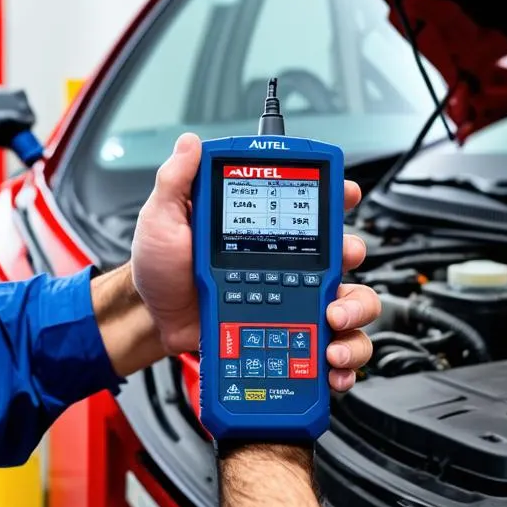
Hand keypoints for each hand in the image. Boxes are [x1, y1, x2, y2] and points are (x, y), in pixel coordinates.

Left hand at [131, 134, 379, 391]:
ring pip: (348, 303)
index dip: (336, 197)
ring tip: (332, 323)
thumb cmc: (159, 268)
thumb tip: (191, 143)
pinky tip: (331, 363)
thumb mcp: (163, 219)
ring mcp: (291, 301)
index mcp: (263, 231)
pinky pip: (328, 347)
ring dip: (353, 312)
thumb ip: (177, 181)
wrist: (153, 320)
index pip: (309, 207)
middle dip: (353, 256)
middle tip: (340, 264)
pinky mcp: (289, 336)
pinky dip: (341, 360)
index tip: (346, 194)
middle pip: (344, 254)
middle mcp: (286, 263)